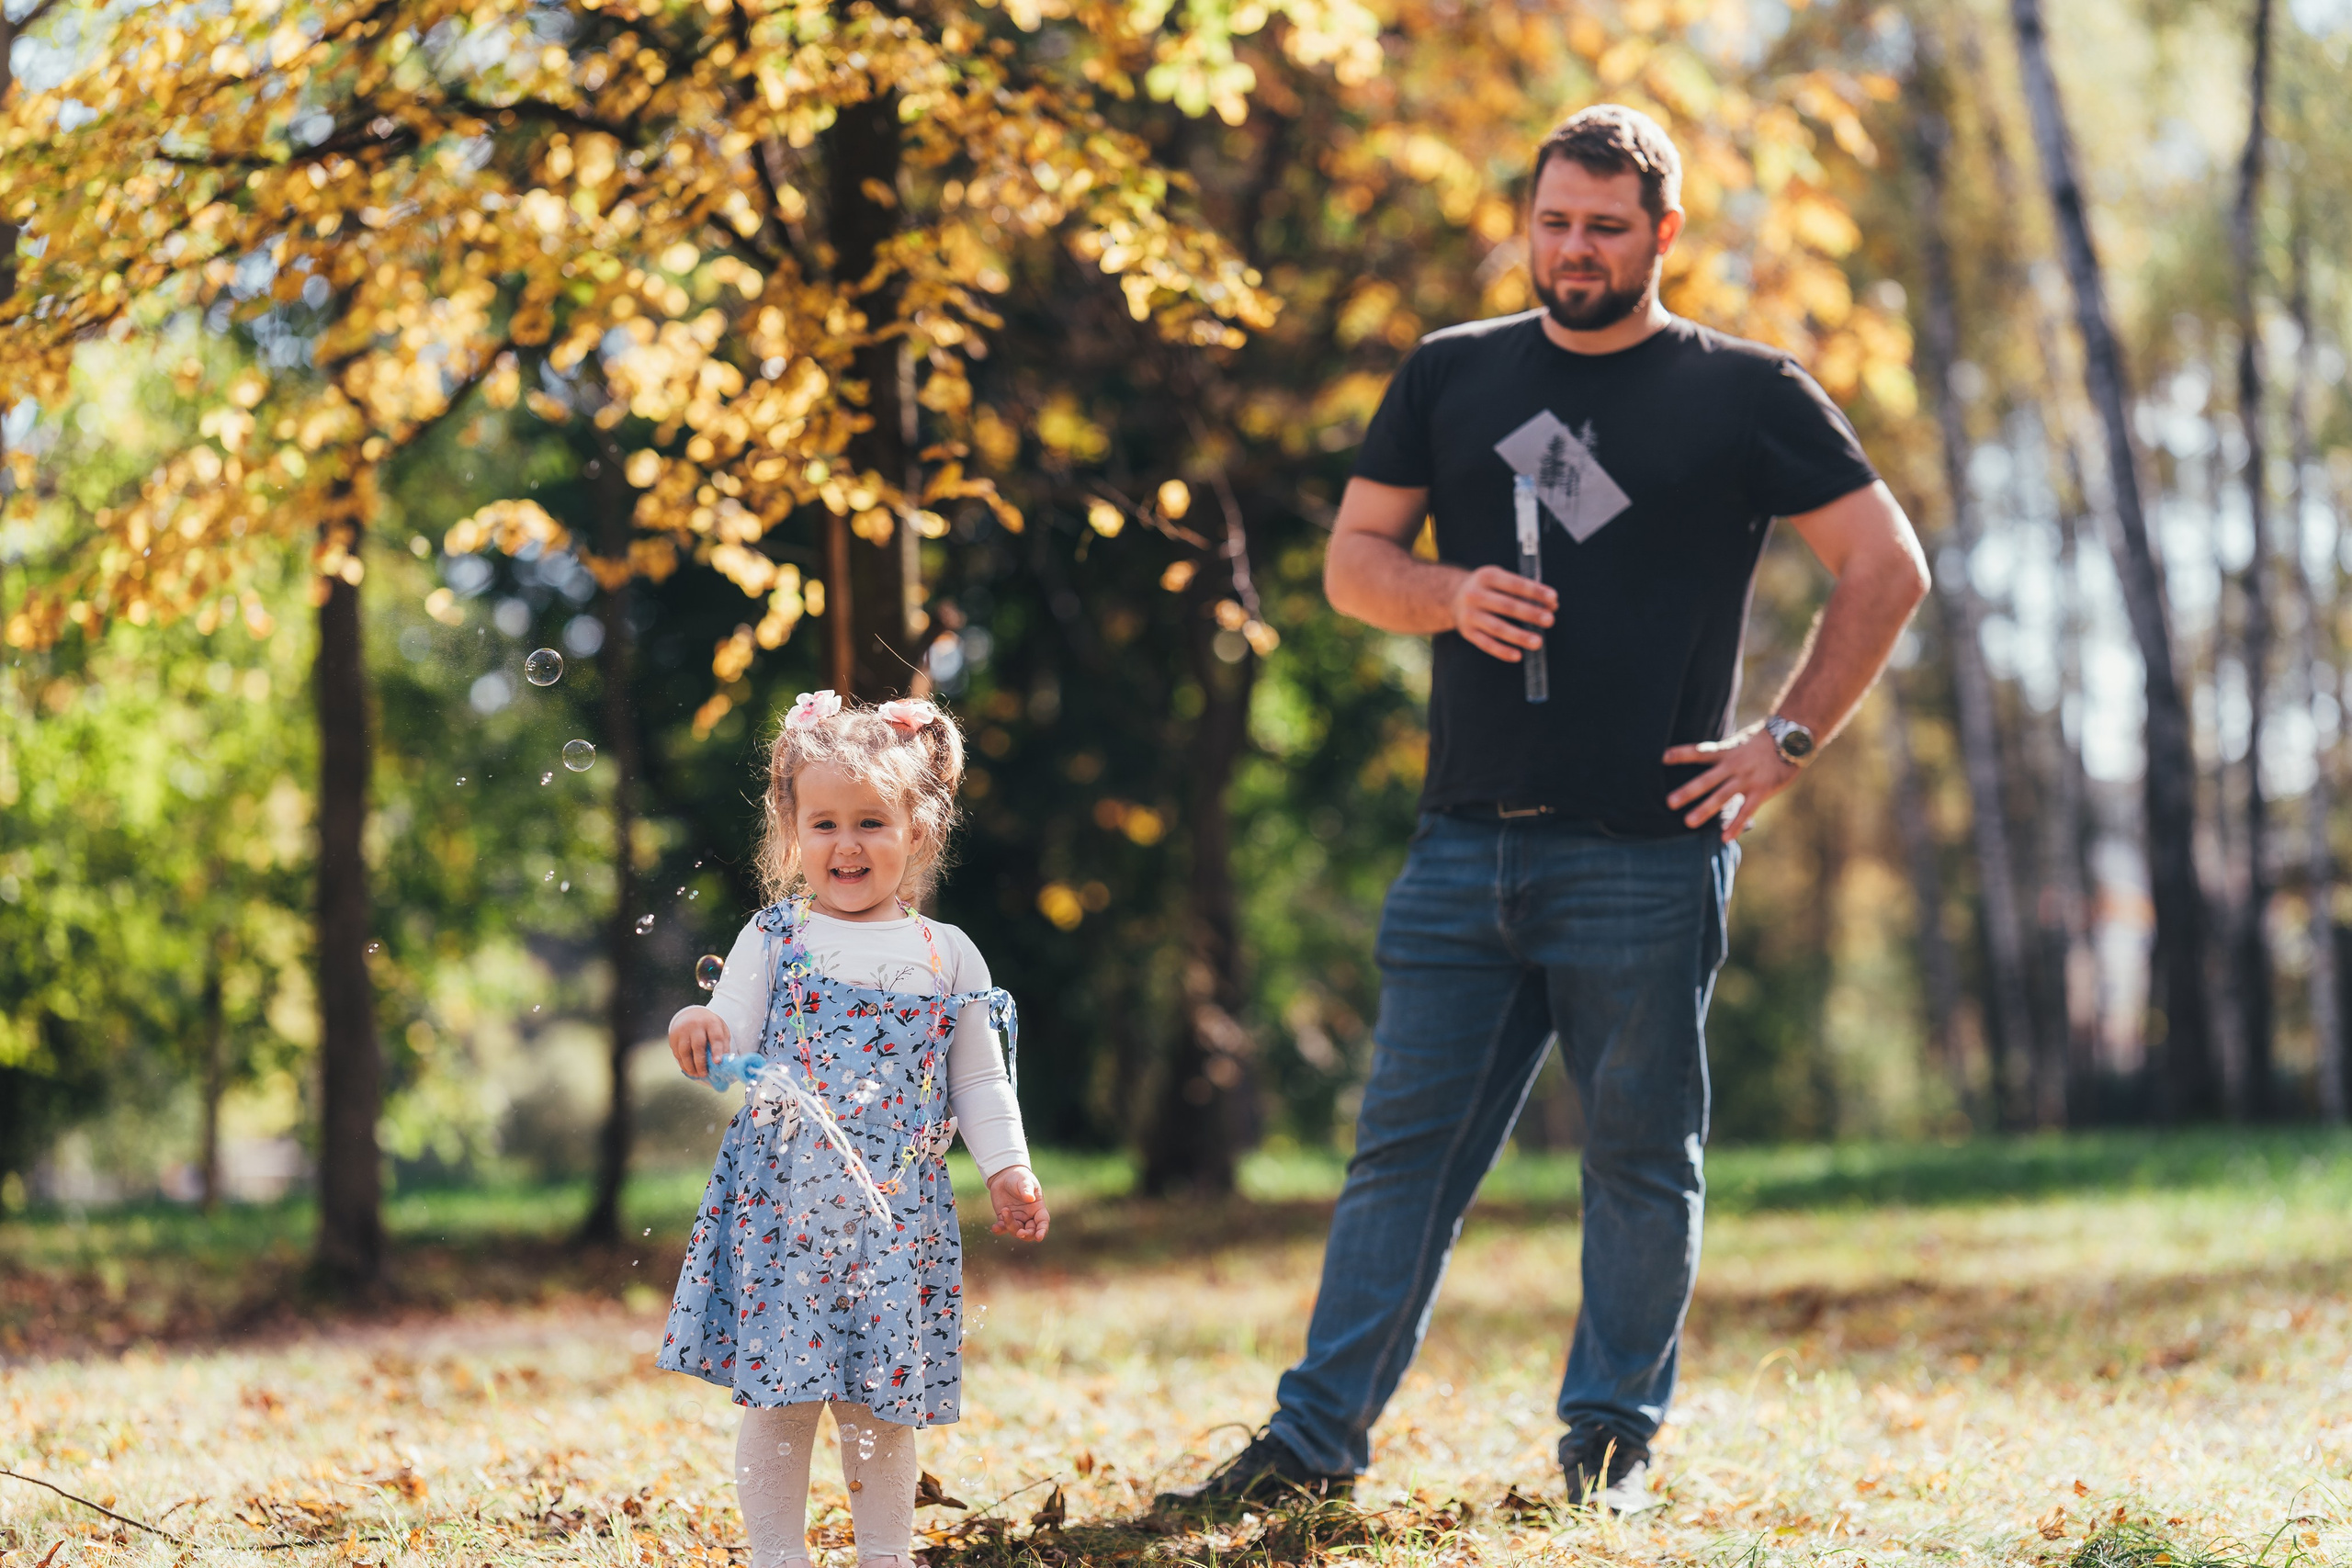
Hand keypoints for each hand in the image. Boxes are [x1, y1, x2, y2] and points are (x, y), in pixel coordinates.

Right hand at [669, 1005, 730, 1080]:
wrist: (692, 1014)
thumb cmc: (710, 1026)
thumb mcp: (721, 1030)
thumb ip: (723, 1045)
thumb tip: (724, 1062)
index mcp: (711, 1022)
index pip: (715, 1037)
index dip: (716, 1050)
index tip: (717, 1062)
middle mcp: (696, 1025)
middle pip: (698, 1046)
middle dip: (700, 1063)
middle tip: (704, 1074)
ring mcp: (683, 1030)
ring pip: (684, 1051)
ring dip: (690, 1066)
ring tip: (696, 1074)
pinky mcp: (673, 1036)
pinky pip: (677, 1053)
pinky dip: (683, 1064)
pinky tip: (689, 1070)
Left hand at [985, 1165, 1049, 1241]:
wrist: (1004, 1176)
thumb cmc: (1019, 1177)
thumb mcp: (1024, 1181)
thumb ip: (1026, 1189)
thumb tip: (1030, 1198)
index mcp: (1038, 1208)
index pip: (1043, 1222)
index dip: (1042, 1230)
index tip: (1039, 1238)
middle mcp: (1028, 1216)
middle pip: (1030, 1231)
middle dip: (1026, 1234)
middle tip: (1020, 1233)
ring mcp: (1016, 1218)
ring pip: (1015, 1230)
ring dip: (1010, 1225)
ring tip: (1005, 1210)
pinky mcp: (1004, 1218)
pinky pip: (1002, 1228)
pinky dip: (999, 1229)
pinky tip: (995, 1227)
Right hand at [1448, 565, 1556, 662]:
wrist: (1453, 596)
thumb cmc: (1488, 588)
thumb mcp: (1500, 579)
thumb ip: (1524, 591)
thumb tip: (1552, 605)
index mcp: (1487, 576)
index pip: (1515, 584)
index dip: (1535, 592)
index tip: (1553, 599)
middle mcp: (1475, 595)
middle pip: (1507, 606)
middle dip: (1530, 614)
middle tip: (1550, 620)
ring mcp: (1469, 615)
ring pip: (1497, 628)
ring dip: (1519, 636)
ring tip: (1538, 642)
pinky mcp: (1467, 632)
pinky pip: (1486, 644)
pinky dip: (1502, 651)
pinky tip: (1518, 655)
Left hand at [1664, 725, 1800, 842]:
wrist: (1790, 740)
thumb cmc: (1759, 743)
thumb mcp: (1737, 744)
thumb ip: (1720, 755)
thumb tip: (1698, 760)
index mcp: (1726, 752)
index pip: (1700, 752)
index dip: (1682, 754)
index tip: (1662, 757)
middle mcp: (1734, 766)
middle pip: (1707, 779)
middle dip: (1688, 791)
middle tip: (1669, 802)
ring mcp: (1747, 779)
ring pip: (1723, 796)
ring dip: (1705, 809)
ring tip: (1688, 822)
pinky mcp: (1762, 791)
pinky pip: (1746, 810)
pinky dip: (1735, 825)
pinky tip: (1724, 838)